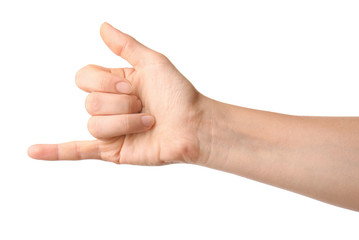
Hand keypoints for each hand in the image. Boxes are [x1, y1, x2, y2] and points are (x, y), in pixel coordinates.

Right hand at [28, 23, 208, 165]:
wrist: (194, 125)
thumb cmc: (179, 95)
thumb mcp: (153, 62)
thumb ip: (126, 46)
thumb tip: (102, 26)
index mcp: (114, 85)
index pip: (84, 77)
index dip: (105, 82)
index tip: (131, 85)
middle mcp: (109, 106)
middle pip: (89, 102)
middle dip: (121, 103)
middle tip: (144, 105)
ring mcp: (110, 130)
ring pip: (94, 123)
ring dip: (124, 122)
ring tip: (147, 122)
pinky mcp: (113, 150)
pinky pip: (78, 150)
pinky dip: (55, 152)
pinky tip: (34, 151)